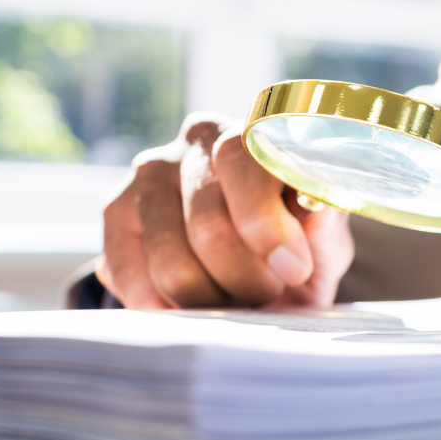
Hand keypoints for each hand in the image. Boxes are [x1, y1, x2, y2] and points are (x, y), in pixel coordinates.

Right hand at [97, 113, 354, 308]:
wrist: (257, 267)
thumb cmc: (298, 247)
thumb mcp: (324, 239)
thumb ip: (325, 223)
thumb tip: (316, 207)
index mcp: (252, 131)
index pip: (242, 160)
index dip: (266, 224)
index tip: (294, 270)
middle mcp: (195, 140)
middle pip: (207, 223)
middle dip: (246, 278)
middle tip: (268, 293)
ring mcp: (148, 174)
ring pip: (170, 262)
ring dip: (211, 299)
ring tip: (235, 299)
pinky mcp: (115, 213)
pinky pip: (131, 277)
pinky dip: (168, 308)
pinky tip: (194, 307)